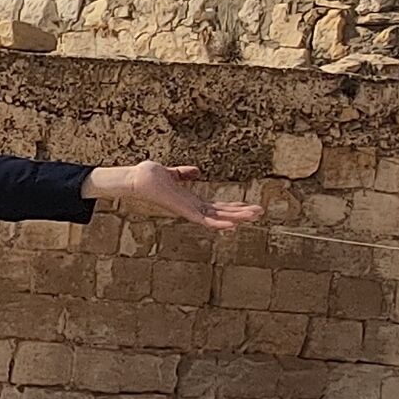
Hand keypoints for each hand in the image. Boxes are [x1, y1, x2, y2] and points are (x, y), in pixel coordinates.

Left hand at [96, 162, 263, 229]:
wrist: (137, 179)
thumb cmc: (150, 177)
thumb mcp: (172, 174)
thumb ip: (184, 174)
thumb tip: (196, 171)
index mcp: (191, 200)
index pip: (217, 206)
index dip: (233, 207)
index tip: (249, 207)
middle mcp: (192, 207)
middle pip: (221, 213)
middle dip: (241, 213)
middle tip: (260, 212)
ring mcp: (188, 210)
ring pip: (218, 218)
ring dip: (237, 217)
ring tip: (255, 215)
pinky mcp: (184, 211)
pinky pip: (204, 220)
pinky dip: (219, 224)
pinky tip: (233, 226)